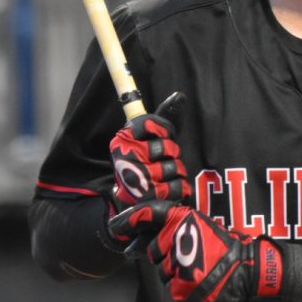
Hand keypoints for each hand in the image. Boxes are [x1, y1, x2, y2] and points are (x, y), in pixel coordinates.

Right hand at [103, 93, 188, 256]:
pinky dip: (179, 189)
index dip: (164, 132)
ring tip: (164, 177)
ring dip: (176, 173)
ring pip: (173, 168)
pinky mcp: (146, 201)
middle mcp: (123, 158)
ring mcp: (133, 180)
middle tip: (162, 162)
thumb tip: (180, 96)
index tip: (160, 139)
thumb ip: (166, 118)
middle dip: (172, 155)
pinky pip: (177, 187)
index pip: (152, 124)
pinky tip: (169, 191)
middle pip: (166, 147)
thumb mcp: (153, 140)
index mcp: (122, 139)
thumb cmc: (146, 166)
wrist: (133, 206)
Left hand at [112, 201, 283, 301]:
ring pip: (163, 271)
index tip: (116, 226)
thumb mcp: (200, 226)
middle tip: (189, 257)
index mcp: (182, 219)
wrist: (248, 268)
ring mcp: (179, 262)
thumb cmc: (225, 247)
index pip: (148, 214)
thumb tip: (139, 242)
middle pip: (154, 251)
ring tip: (199, 268)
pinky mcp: (182, 285)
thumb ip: (174, 229)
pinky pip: (173, 288)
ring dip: (176, 272)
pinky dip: (184, 287)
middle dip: (165, 256)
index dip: (129, 219)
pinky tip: (200, 281)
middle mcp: (177, 238)